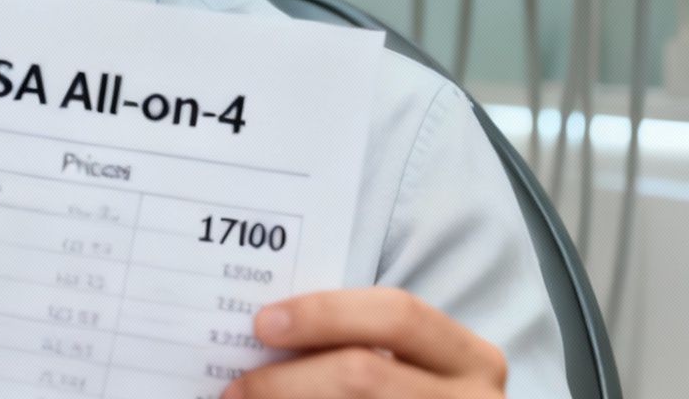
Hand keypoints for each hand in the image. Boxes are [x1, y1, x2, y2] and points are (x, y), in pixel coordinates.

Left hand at [225, 287, 505, 398]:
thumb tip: (265, 334)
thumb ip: (352, 345)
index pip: (397, 315)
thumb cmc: (404, 396)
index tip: (262, 324)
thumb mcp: (402, 365)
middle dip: (287, 380)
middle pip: (364, 374)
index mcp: (468, 358)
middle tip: (235, 387)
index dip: (325, 314)